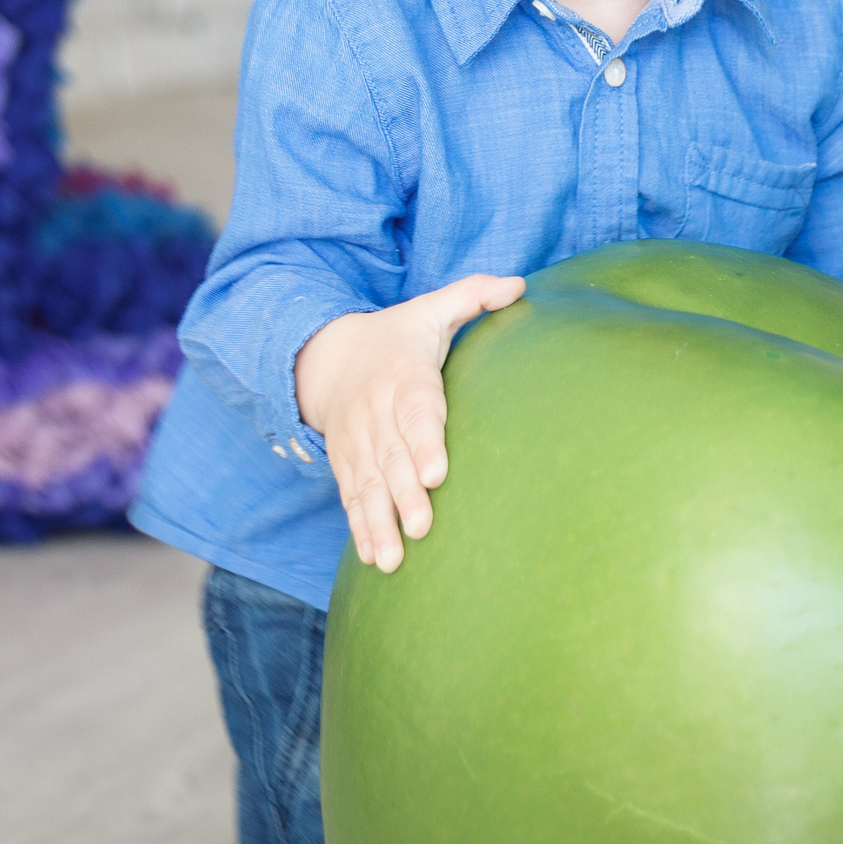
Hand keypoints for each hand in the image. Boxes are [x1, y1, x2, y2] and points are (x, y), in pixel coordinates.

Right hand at [295, 272, 525, 572]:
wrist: (325, 356)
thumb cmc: (396, 337)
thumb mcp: (430, 309)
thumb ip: (472, 295)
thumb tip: (518, 285)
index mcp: (403, 376)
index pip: (415, 409)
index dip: (424, 442)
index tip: (435, 473)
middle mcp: (376, 412)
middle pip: (390, 456)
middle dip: (403, 494)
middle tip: (422, 526)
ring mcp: (357, 441)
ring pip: (367, 484)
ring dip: (379, 522)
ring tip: (393, 558)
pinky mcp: (344, 462)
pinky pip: (350, 497)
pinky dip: (360, 527)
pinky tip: (373, 558)